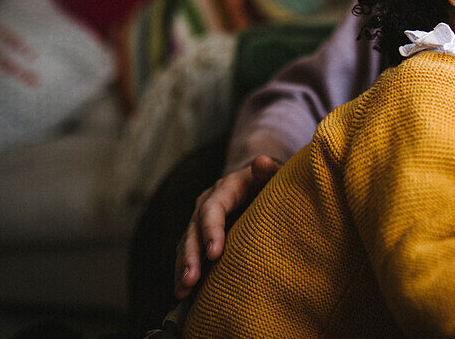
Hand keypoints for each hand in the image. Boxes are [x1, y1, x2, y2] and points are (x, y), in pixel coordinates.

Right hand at [173, 156, 280, 297]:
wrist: (259, 183)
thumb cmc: (270, 183)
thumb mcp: (272, 176)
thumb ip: (269, 171)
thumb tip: (262, 161)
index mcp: (225, 188)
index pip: (214, 209)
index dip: (212, 230)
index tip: (215, 253)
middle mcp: (207, 203)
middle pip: (194, 229)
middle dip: (191, 256)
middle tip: (191, 280)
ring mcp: (200, 219)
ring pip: (186, 243)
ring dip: (182, 268)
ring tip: (182, 292)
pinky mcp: (199, 235)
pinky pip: (187, 253)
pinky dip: (183, 272)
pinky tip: (183, 293)